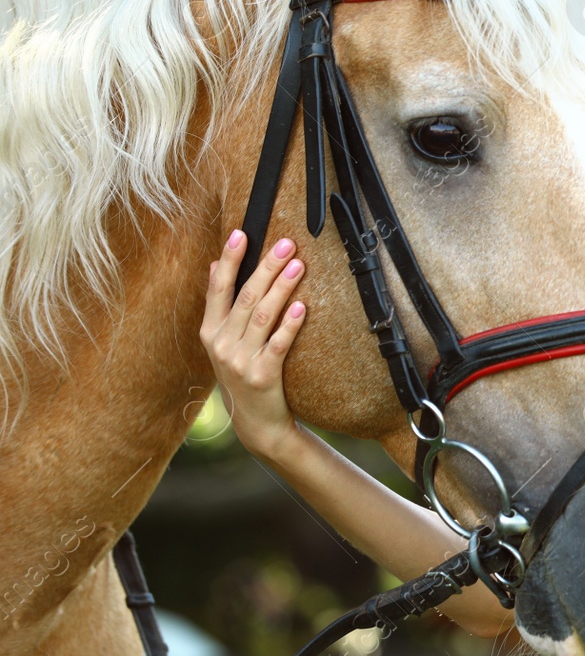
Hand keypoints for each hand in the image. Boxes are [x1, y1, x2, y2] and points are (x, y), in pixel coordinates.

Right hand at [200, 230, 308, 461]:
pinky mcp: (262, 376)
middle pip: (245, 297)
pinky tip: (302, 307)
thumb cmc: (243, 371)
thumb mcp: (223, 340)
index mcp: (210, 331)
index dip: (229, 260)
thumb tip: (214, 263)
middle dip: (266, 267)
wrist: (255, 422)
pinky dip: (290, 325)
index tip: (241, 233)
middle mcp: (221, 344)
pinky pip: (278, 345)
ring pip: (262, 316)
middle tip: (287, 244)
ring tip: (299, 265)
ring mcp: (240, 361)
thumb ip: (220, 304)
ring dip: (281, 288)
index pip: (218, 288)